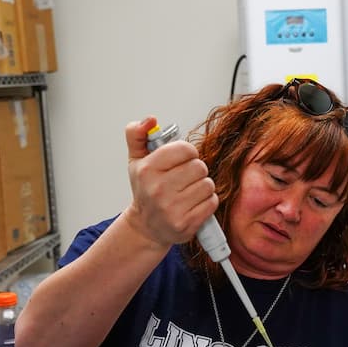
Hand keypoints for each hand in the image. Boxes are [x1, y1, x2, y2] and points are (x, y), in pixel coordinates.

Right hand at [121, 117, 217, 246]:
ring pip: (208, 184)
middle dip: (196, 170)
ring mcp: (172, 208)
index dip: (188, 153)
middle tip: (185, 178)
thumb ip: (137, 134)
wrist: (146, 227)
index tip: (182, 160)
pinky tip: (194, 204)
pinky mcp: (186, 223)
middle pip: (199, 166)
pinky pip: (212, 202)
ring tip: (189, 191)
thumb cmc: (145, 191)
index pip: (185, 149)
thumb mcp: (136, 160)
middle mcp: (158, 189)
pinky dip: (207, 202)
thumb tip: (150, 119)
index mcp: (147, 169)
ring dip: (203, 186)